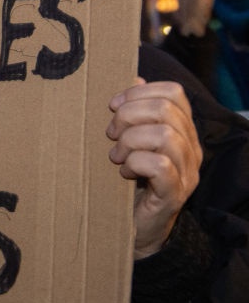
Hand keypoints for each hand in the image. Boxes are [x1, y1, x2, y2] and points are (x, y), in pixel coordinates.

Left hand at [107, 78, 202, 258]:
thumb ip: (134, 110)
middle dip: (128, 116)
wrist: (136, 226)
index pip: (173, 92)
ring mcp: (187, 172)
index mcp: (182, 129)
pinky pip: (159, 165)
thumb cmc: (129, 177)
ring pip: (164, 135)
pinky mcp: (175, 194)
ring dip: (130, 141)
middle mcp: (191, 148)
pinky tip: (124, 172)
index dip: (139, 92)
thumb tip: (132, 76)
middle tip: (110, 135)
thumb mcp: (129, 138)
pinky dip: (135, 163)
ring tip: (117, 156)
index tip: (112, 105)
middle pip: (165, 110)